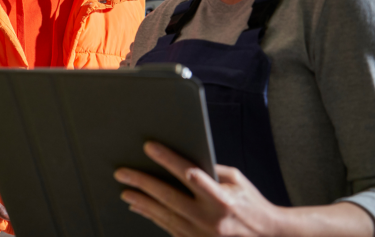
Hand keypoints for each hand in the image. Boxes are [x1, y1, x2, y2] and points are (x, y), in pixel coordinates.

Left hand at [114, 141, 280, 236]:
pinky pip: (169, 229)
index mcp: (222, 198)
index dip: (168, 159)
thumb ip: (211, 171)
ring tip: (125, 190)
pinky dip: (152, 217)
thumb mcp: (236, 181)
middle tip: (123, 173)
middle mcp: (211, 218)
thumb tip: (181, 161)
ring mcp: (203, 235)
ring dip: (142, 202)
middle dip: (143, 183)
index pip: (189, 173)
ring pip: (165, 216)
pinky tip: (139, 207)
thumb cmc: (251, 204)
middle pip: (169, 197)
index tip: (149, 146)